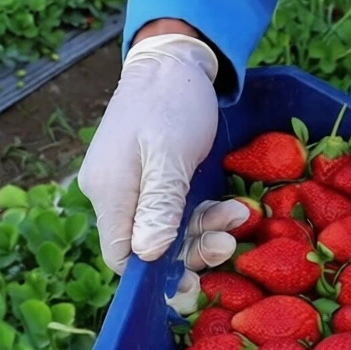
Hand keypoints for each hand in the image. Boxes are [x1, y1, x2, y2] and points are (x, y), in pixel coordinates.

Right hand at [79, 33, 246, 312]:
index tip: (189, 288)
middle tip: (229, 245)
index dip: (152, 279)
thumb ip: (160, 205)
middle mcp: (116, 196)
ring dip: (207, 230)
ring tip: (240, 216)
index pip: (120, 256)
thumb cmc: (171, 104)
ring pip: (170, 231)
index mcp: (110, 193)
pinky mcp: (157, 180)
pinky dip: (207, 213)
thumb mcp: (170, 155)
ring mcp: (136, 188)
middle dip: (191, 252)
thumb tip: (148, 255)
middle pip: (149, 249)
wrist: (175, 61)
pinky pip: (179, 211)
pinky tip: (235, 208)